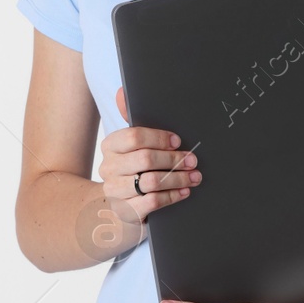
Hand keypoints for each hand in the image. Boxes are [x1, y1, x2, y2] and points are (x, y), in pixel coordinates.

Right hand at [100, 86, 201, 227]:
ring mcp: (115, 191)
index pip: (134, 136)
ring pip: (151, 181)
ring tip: (194, 177)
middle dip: (174, 159)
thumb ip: (130, 119)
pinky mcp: (126, 211)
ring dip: (178, 178)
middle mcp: (109, 167)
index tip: (177, 141)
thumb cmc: (132, 169)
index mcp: (110, 145)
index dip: (159, 138)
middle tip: (192, 160)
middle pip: (145, 159)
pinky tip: (184, 192)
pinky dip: (172, 196)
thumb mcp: (132, 145)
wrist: (118, 205)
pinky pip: (153, 201)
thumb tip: (121, 91)